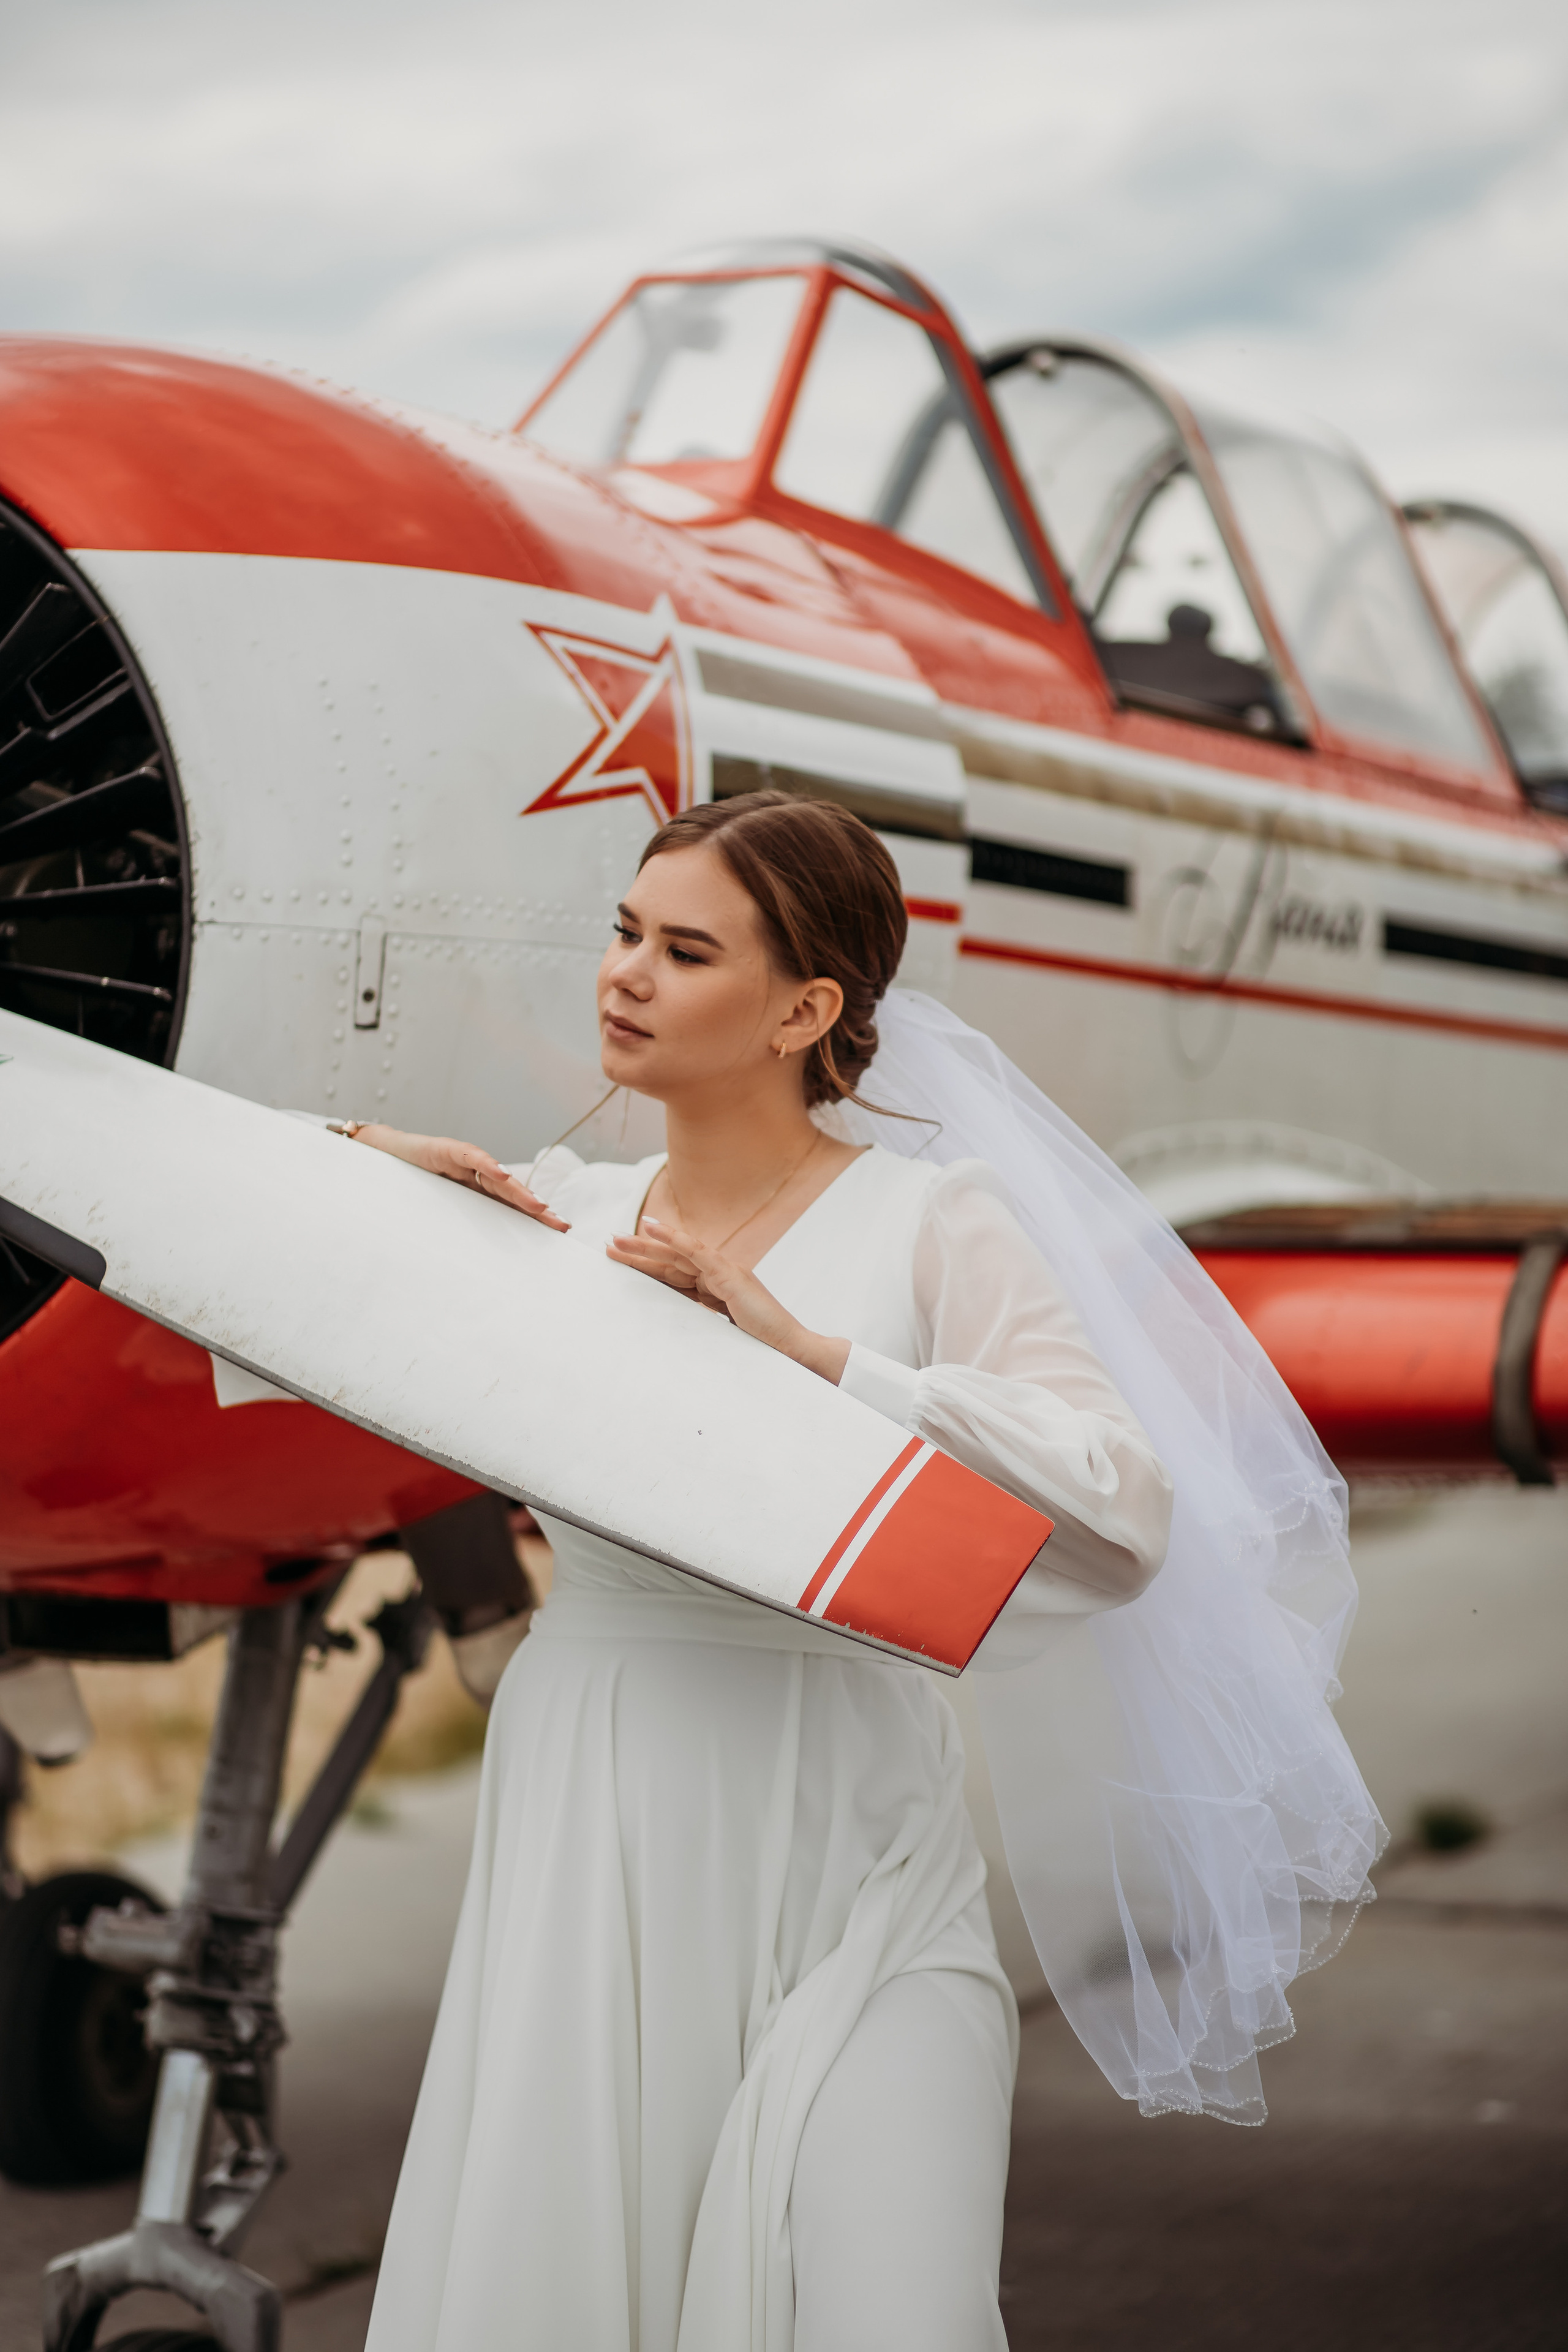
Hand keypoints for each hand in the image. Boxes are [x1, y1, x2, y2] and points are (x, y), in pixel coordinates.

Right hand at [351, 1124, 570, 1231]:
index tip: (558, 1239)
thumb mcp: (434, 1216)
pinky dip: (486, 1163)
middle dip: (537, 1210)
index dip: (534, 1221)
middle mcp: (473, 1178)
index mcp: (474, 1195)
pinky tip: (502, 1174)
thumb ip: (456, 1233)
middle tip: (559, 1227)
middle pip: (512, 1194)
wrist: (374, 1157)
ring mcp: (461, 1162)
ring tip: (539, 1206)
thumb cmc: (404, 1190)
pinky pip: (469, 1155)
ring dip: (519, 1191)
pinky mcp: (444, 1149)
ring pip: (497, 1177)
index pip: (509, 1209)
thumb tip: (474, 1273)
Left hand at [606, 1215, 847, 1383]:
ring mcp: (725, 1272)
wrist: (789, 1348)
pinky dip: (673, 1238)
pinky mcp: (730, 1275)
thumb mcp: (720, 1333)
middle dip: (639, 1253)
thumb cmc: (760, 1345)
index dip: (647, 1268)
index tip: (622, 1263)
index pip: (674, 1276)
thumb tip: (670, 1327)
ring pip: (677, 1254)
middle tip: (609, 1245)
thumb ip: (699, 1322)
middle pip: (670, 1262)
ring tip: (618, 1239)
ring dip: (645, 1244)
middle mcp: (719, 1275)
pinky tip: (651, 1227)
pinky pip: (696, 1251)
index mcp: (715, 1289)